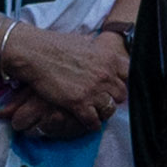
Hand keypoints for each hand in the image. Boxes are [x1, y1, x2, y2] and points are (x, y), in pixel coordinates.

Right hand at [1, 21, 131, 125]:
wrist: (36, 53)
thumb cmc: (57, 45)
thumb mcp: (85, 42)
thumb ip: (97, 51)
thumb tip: (99, 49)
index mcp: (109, 58)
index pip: (129, 75)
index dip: (122, 81)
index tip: (116, 86)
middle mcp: (105, 74)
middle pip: (121, 94)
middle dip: (114, 98)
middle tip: (106, 101)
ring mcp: (93, 90)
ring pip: (109, 109)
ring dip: (104, 112)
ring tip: (98, 114)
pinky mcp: (78, 103)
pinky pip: (93, 120)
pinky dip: (92, 124)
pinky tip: (90, 123)